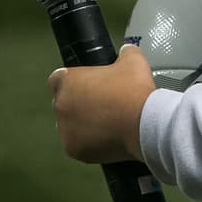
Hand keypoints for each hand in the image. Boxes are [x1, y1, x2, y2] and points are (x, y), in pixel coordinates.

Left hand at [48, 44, 156, 164]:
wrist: (143, 124)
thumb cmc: (134, 90)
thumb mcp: (133, 61)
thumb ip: (125, 52)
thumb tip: (126, 51)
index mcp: (68, 81)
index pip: (58, 79)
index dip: (74, 82)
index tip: (89, 86)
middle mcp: (60, 105)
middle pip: (64, 104)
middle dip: (79, 105)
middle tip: (103, 106)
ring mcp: (65, 130)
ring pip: (70, 127)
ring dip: (83, 126)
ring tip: (108, 125)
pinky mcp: (73, 150)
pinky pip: (78, 145)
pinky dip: (90, 144)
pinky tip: (107, 140)